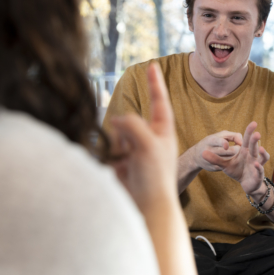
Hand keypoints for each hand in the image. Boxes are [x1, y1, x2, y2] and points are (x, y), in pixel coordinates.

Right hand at [108, 62, 177, 211]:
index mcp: (163, 132)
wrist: (147, 209)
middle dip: (126, 131)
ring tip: (128, 165)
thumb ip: (132, 124)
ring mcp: (135, 152)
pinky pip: (110, 151)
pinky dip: (111, 159)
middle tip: (133, 152)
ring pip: (117, 135)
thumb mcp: (148, 144)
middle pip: (131, 121)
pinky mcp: (122, 165)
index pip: (159, 102)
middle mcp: (150, 140)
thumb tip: (117, 120)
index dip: (155, 84)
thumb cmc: (155, 178)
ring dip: (118, 147)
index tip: (154, 65)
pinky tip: (119, 172)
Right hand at [187, 131, 241, 171]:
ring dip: (234, 157)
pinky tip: (232, 160)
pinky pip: (225, 166)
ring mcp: (210, 160)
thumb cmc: (213, 142)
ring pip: (227, 160)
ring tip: (237, 153)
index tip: (228, 146)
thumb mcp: (220, 135)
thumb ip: (233, 136)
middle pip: (226, 152)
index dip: (223, 143)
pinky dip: (231, 163)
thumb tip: (242, 142)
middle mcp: (209, 150)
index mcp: (211, 140)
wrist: (196, 156)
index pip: (217, 141)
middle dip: (236, 150)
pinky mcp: (213, 168)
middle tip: (240, 148)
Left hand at [202, 121, 269, 194]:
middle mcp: (253, 156)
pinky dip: (259, 167)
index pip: (247, 139)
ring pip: (263, 157)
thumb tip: (203, 153)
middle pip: (255, 145)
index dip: (249, 131)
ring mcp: (257, 164)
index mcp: (245, 151)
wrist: (246, 183)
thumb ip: (215, 158)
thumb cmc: (236, 170)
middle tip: (256, 129)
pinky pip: (260, 170)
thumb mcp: (224, 164)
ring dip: (262, 152)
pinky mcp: (259, 174)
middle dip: (255, 138)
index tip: (252, 123)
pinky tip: (256, 164)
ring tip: (260, 148)